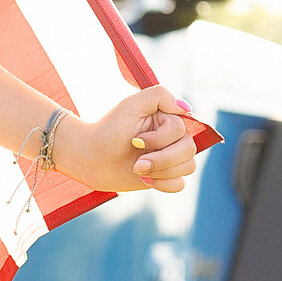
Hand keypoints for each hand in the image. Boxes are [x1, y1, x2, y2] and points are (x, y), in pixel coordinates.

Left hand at [52, 86, 197, 194]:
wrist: (92, 159)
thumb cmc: (108, 130)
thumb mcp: (130, 106)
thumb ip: (159, 96)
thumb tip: (186, 108)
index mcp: (165, 117)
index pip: (181, 129)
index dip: (160, 139)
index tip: (135, 140)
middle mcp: (171, 136)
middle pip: (189, 149)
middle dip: (162, 159)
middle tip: (137, 163)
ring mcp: (170, 156)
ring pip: (188, 167)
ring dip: (160, 171)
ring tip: (137, 169)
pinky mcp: (166, 175)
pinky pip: (180, 184)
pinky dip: (163, 184)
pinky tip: (145, 179)